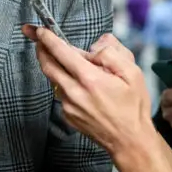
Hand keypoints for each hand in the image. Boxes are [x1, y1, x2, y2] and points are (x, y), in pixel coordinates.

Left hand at [22, 27, 153, 156]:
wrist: (129, 141)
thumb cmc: (134, 107)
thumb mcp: (133, 73)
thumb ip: (112, 53)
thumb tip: (94, 47)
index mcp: (89, 79)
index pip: (61, 52)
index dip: (47, 39)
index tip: (40, 30)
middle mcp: (74, 92)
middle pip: (47, 65)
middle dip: (40, 48)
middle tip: (37, 37)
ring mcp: (68, 105)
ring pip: (54, 79)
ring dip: (54, 66)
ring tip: (65, 59)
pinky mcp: (67, 115)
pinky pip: (61, 93)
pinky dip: (64, 83)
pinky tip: (78, 83)